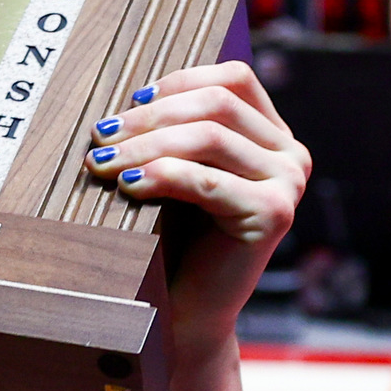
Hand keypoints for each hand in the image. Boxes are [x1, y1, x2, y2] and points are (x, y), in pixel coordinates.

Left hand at [85, 60, 309, 348]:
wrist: (182, 311)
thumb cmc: (171, 238)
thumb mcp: (175, 171)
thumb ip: (174, 131)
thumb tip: (129, 95)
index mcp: (272, 135)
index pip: (233, 79)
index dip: (179, 81)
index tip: (128, 102)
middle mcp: (290, 155)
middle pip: (217, 104)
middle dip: (150, 117)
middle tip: (100, 136)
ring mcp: (287, 184)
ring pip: (209, 137)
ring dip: (146, 145)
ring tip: (103, 163)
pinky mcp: (273, 214)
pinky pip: (207, 180)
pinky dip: (163, 175)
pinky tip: (129, 184)